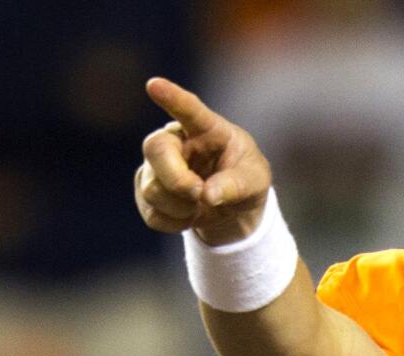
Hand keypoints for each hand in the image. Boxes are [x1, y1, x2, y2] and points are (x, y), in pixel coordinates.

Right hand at [134, 77, 271, 245]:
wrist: (232, 206)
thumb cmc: (246, 180)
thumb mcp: (256, 181)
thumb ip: (237, 185)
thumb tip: (208, 195)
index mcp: (206, 128)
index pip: (188, 109)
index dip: (172, 97)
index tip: (154, 85)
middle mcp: (176, 141)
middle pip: (156, 150)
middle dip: (175, 178)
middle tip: (198, 194)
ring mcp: (156, 165)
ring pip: (152, 188)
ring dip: (181, 206)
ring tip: (201, 204)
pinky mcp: (147, 190)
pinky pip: (151, 212)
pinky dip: (174, 222)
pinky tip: (189, 215)